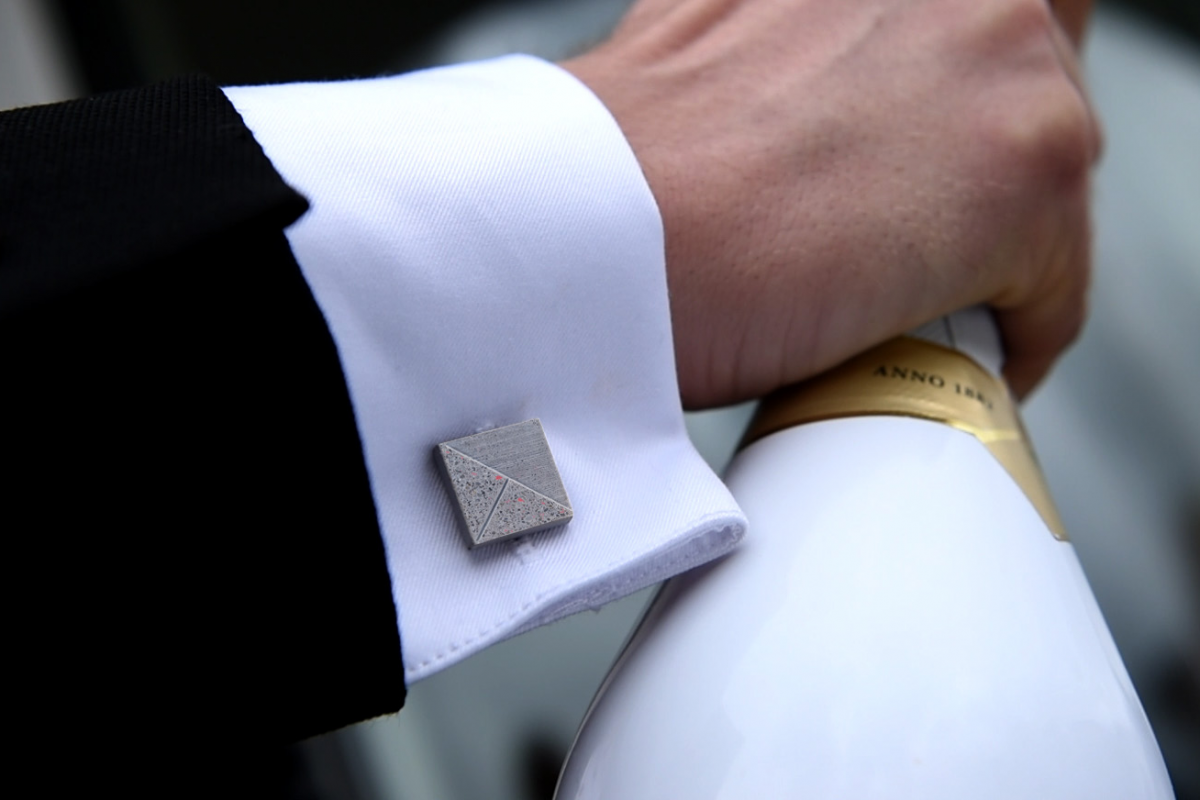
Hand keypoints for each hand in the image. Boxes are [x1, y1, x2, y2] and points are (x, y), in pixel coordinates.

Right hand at [563, 0, 1099, 405]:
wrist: (591, 231)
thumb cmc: (622, 164)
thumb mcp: (713, 46)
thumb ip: (799, 47)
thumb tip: (822, 105)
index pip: (976, 17)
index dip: (952, 92)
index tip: (929, 150)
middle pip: (1029, 79)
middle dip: (980, 157)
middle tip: (916, 230)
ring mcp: (998, 52)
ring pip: (1048, 175)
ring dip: (997, 245)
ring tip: (919, 302)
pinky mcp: (1026, 165)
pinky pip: (1057, 279)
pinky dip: (1014, 331)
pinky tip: (954, 356)